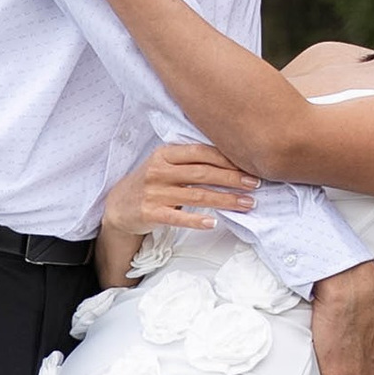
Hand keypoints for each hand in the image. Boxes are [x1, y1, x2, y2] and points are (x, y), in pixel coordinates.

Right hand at [101, 142, 259, 249]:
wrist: (118, 207)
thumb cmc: (149, 184)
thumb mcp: (163, 165)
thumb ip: (188, 160)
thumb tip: (230, 160)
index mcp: (165, 154)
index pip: (201, 152)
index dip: (227, 158)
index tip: (249, 165)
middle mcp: (159, 171)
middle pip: (203, 173)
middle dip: (233, 178)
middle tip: (255, 184)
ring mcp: (154, 192)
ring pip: (197, 195)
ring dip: (226, 200)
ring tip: (247, 204)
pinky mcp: (151, 213)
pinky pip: (178, 217)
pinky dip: (197, 220)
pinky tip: (214, 222)